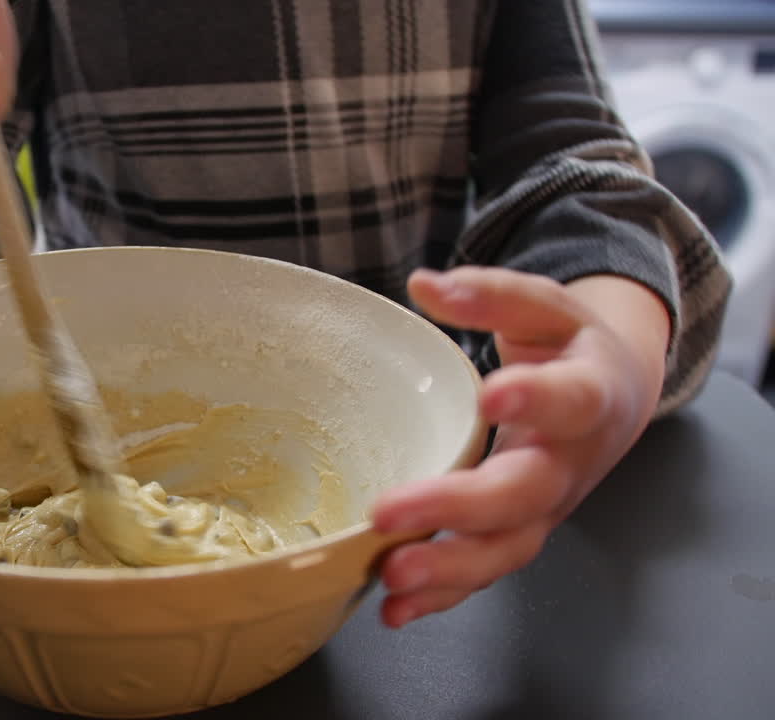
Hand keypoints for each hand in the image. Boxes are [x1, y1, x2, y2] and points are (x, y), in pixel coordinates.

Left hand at [369, 267, 670, 627]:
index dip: (537, 399)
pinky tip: (392, 610)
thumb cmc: (566, 349)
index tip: (494, 393)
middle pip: (524, 495)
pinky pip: (482, 574)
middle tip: (389, 512)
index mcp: (586, 396)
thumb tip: (426, 284)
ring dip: (448, 569)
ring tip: (390, 575)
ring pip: (506, 550)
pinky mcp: (515, 535)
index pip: (570, 400)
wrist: (613, 396)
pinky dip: (440, 597)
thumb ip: (491, 295)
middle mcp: (568, 464)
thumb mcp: (542, 307)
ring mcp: (544, 509)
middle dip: (457, 507)